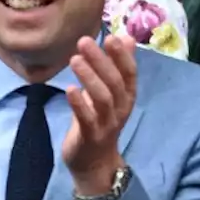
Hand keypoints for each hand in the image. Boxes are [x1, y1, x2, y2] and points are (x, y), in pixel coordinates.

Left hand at [61, 34, 136, 188]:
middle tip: (84, 42)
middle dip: (101, 61)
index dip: (122, 56)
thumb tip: (126, 36)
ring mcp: (106, 123)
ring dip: (89, 78)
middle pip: (115, 83)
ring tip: (75, 60)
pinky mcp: (90, 136)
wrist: (94, 162)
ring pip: (103, 99)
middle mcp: (120, 109)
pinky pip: (86, 118)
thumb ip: (118, 65)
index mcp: (126, 96)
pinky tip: (69, 89)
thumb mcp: (112, 92)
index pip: (129, 73)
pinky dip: (79, 103)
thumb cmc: (100, 120)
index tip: (111, 37)